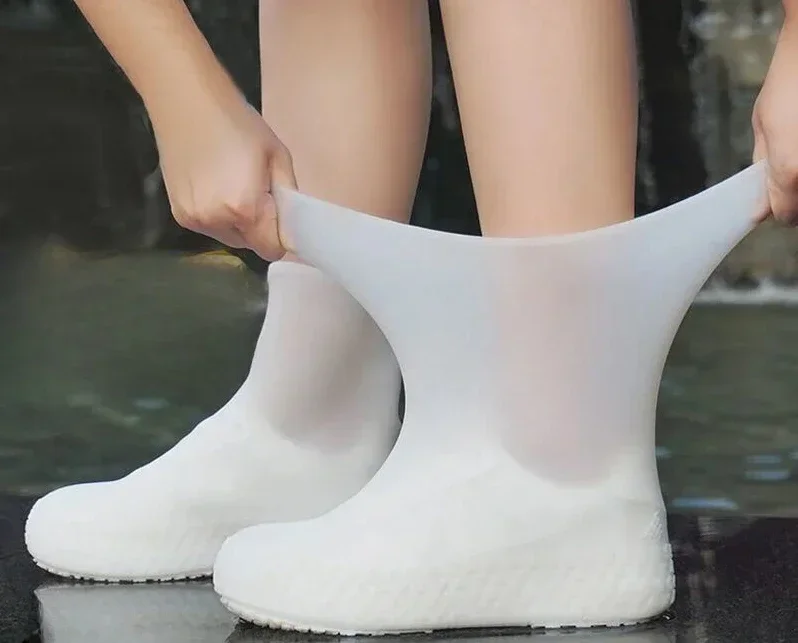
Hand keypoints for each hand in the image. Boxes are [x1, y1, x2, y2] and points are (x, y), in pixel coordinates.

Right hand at [150, 86, 296, 260]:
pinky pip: (210, 226)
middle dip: (259, 227)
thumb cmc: (238, 122)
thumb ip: (289, 196)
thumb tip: (293, 225)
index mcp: (245, 208)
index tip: (282, 215)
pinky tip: (214, 185)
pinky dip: (217, 215)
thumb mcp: (278, 156)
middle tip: (257, 192)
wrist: (185, 101)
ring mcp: (194, 220)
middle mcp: (216, 221)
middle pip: (250, 245)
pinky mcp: (178, 214)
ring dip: (237, 223)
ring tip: (233, 186)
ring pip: (229, 237)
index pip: (271, 249)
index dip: (281, 236)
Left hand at [752, 18, 797, 225]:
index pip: (787, 216)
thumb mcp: (764, 125)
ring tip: (795, 145)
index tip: (774, 198)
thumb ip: (762, 166)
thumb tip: (760, 202)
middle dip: (796, 194)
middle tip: (791, 167)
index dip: (778, 209)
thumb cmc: (790, 81)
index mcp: (790, 170)